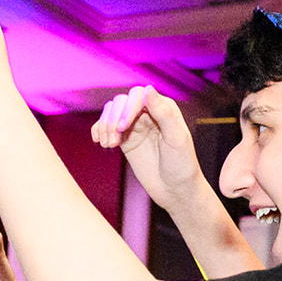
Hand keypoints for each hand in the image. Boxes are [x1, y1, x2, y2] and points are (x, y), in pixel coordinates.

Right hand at [91, 85, 206, 211]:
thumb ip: (163, 113)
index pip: (138, 96)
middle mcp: (148, 113)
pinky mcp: (125, 140)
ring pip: (111, 113)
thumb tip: (147, 90)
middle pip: (120, 102)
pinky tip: (99, 142)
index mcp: (163, 108)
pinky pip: (106, 127)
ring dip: (104, 126)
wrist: (176, 190)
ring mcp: (135, 126)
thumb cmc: (182, 165)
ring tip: (108, 145)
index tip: (123, 128)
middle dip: (113, 119)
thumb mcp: (177, 138)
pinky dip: (98, 131)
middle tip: (113, 142)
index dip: (127, 109)